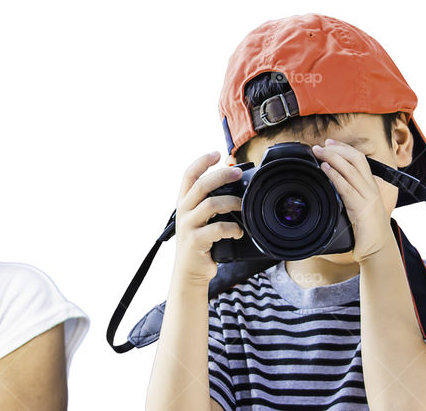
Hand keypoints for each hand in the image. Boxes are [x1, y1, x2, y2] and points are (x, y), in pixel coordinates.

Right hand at [171, 152, 245, 286]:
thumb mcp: (200, 220)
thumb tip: (234, 186)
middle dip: (222, 175)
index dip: (202, 162)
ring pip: (211, 204)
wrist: (189, 273)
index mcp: (184, 203)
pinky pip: (217, 228)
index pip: (188, 175)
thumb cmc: (200, 244)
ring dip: (231, 203)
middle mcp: (183, 211)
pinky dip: (233, 228)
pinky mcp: (195, 241)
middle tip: (238, 173)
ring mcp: (188, 226)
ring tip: (242, 207)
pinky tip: (239, 231)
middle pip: (201, 185)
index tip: (217, 153)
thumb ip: (209, 204)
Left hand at [311, 139, 391, 262]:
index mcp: (370, 186)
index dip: (344, 148)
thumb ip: (347, 194)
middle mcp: (371, 189)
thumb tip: (328, 183)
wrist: (378, 250)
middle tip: (319, 146)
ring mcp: (368, 198)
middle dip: (337, 149)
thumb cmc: (366, 231)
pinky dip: (335, 176)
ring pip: (352, 169)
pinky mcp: (362, 209)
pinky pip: (347, 187)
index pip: (359, 159)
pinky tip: (325, 169)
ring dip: (333, 158)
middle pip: (356, 159)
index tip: (329, 142)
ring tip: (318, 153)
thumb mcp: (357, 207)